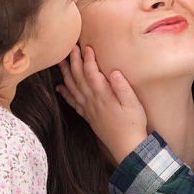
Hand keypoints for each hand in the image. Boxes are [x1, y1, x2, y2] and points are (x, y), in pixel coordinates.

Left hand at [56, 45, 147, 163]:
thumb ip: (123, 87)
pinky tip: (60, 88)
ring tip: (61, 62)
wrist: (127, 147)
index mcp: (104, 96)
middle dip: (74, 62)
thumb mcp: (134, 104)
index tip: (87, 47)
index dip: (88, 59)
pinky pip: (73, 102)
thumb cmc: (133, 124)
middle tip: (70, 48)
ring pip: (73, 88)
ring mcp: (89, 109)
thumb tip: (114, 71)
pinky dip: (65, 94)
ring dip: (66, 74)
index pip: (92, 73)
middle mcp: (93, 101)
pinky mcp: (88, 116)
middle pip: (79, 78)